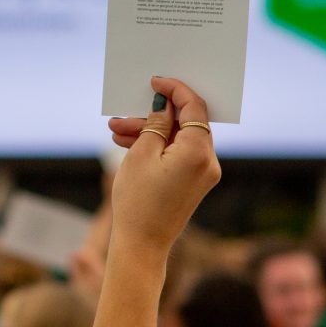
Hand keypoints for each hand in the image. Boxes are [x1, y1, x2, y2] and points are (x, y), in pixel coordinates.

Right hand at [104, 77, 220, 256]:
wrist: (141, 245)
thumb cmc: (138, 201)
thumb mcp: (141, 154)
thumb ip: (156, 123)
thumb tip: (165, 105)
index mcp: (198, 152)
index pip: (193, 107)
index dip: (174, 90)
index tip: (155, 81)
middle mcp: (209, 161)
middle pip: (184, 124)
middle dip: (152, 117)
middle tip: (122, 115)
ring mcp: (204, 174)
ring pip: (177, 139)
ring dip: (150, 133)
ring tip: (116, 133)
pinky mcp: (195, 183)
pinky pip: (178, 154)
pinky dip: (157, 148)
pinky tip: (130, 146)